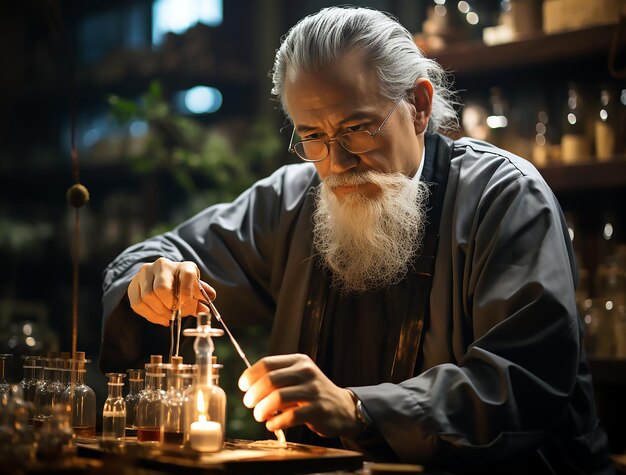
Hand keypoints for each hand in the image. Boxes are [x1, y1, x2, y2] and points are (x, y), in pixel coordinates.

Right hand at [127, 257, 215, 325]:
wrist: (160, 277)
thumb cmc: (182, 285)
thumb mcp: (194, 289)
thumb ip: (200, 298)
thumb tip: (204, 309)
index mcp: (183, 266)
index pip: (187, 275)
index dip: (187, 291)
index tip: (188, 304)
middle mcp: (162, 265)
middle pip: (162, 288)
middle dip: (170, 305)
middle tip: (177, 313)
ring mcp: (146, 274)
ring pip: (148, 296)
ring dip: (160, 312)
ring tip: (170, 317)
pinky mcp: (134, 285)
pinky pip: (138, 304)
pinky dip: (151, 315)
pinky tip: (160, 317)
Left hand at [238, 353, 362, 437]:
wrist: (343, 408)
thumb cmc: (312, 393)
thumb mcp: (298, 378)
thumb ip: (277, 378)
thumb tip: (248, 386)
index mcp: (298, 361)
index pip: (267, 363)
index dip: (250, 375)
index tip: (243, 386)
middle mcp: (306, 373)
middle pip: (270, 380)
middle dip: (253, 394)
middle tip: (249, 403)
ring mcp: (313, 391)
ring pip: (278, 398)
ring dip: (262, 409)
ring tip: (259, 415)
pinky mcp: (318, 410)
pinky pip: (290, 417)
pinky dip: (275, 423)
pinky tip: (272, 425)